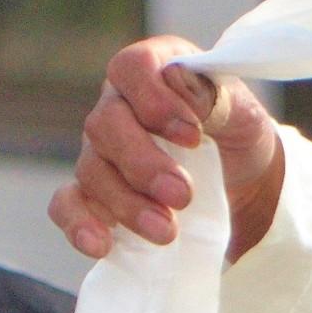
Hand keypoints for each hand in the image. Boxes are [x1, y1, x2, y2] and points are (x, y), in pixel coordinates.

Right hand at [59, 39, 283, 264]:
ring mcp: (101, 150)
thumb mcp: (243, 113)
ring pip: (92, 170)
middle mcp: (118, 106)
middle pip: (104, 124)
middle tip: (181, 195)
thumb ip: (215, 96)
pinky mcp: (93, 192)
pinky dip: (78, 223)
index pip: (132, 68)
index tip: (192, 137)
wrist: (240, 182)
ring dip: (126, 203)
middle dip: (142, 164)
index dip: (154, 101)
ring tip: (167, 232)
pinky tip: (100, 245)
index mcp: (153, 71)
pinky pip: (67, 203)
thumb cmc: (236, 135)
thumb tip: (180, 82)